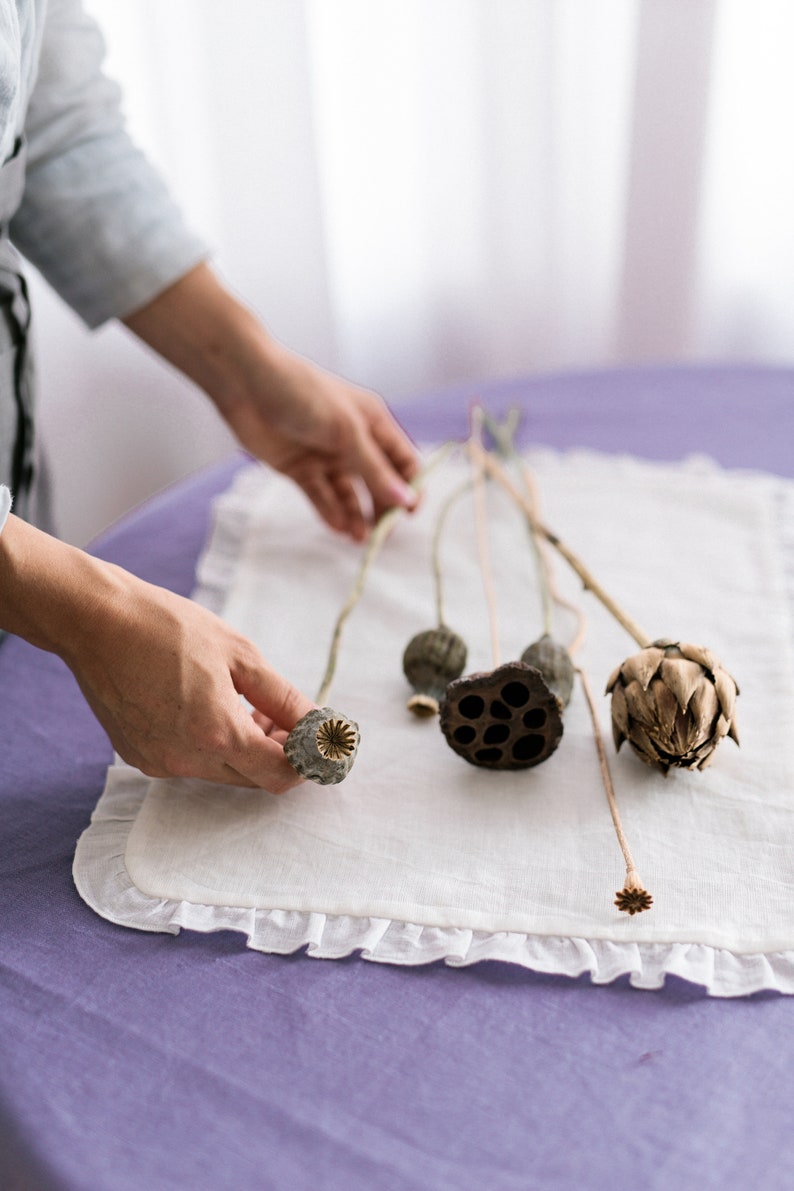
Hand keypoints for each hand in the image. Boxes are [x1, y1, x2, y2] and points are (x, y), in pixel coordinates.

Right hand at [0, 517, 312, 791]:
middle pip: (252, 778)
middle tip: (281, 715)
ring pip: (221, 772)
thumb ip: (283, 697)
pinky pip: (189, 763)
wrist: (96, 621)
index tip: (315, 740)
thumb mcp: (239, 654)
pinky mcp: (138, 756)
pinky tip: (205, 707)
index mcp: (216, 733)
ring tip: (242, 703)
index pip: (278, 775)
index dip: (306, 761)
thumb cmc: (168, 627)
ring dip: (243, 748)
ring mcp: (158, 762)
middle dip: (276, 752)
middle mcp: (185, 759)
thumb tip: (316, 724)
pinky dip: (209, 745)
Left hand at [124, 264, 420, 540]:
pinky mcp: (300, 469)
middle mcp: (352, 442)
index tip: (411, 513)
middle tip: (382, 532)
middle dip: (382, 507)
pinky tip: (337, 527)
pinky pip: (321, 496)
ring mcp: (325, 457)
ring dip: (356, 515)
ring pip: (348, 494)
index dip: (410, 486)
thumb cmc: (303, 394)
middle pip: (377, 482)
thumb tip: (407, 501)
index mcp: (373, 423)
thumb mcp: (346, 432)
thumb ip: (375, 470)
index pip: (402, 460)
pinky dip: (330, 512)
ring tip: (358, 537)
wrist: (246, 384)